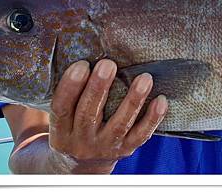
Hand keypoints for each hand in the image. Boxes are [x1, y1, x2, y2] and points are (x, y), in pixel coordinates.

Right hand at [48, 59, 167, 172]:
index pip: (61, 108)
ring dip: (133, 100)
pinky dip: (153, 118)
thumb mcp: (63, 117)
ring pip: (120, 124)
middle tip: (108, 64)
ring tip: (145, 78)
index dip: (70, 87)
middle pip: (89, 114)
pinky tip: (161, 100)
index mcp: (61, 131)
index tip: (81, 64)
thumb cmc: (74, 126)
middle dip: (99, 88)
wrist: (83, 166)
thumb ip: (68, 93)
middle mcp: (81, 142)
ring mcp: (105, 147)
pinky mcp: (125, 149)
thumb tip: (80, 54)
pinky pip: (141, 135)